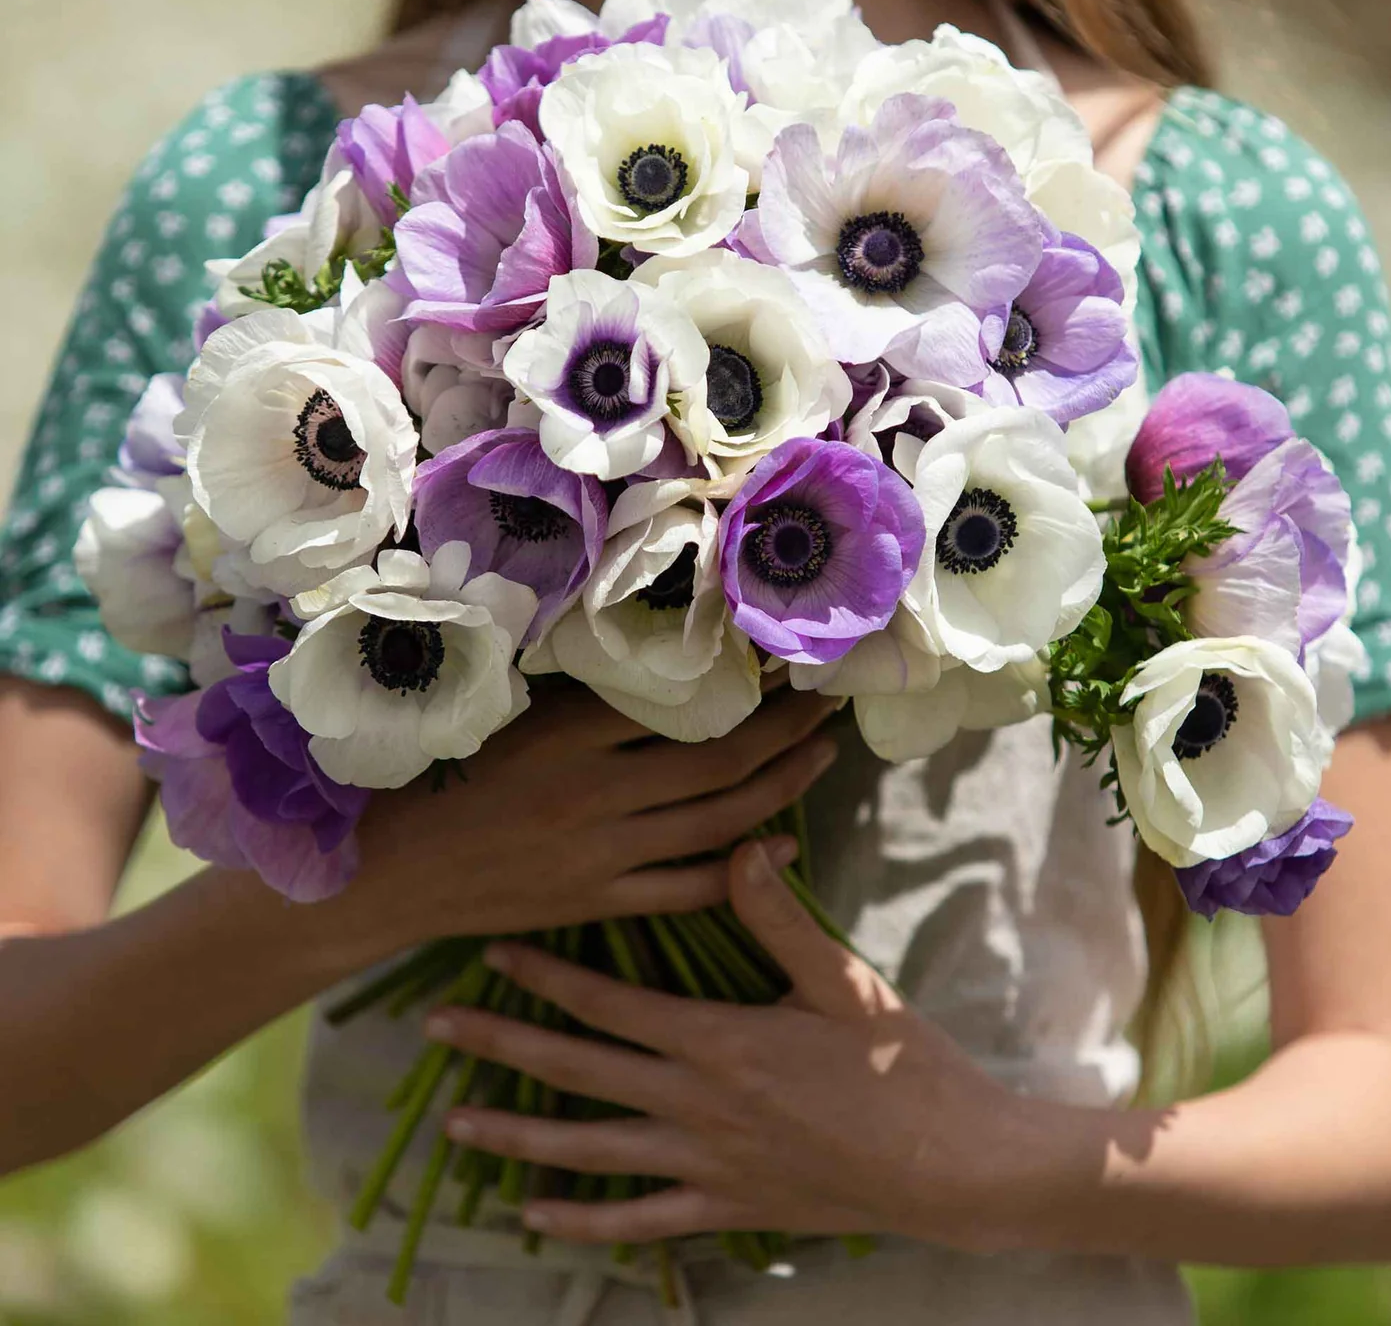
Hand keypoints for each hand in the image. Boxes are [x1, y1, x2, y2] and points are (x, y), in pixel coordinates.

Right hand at [311, 682, 840, 969]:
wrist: (386, 870)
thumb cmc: (434, 775)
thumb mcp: (502, 714)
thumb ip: (577, 696)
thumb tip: (660, 662)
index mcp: (570, 734)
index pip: (682, 703)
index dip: (746, 684)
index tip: (787, 664)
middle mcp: (596, 792)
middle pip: (719, 760)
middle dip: (787, 731)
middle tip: (830, 707)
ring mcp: (601, 854)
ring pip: (718, 822)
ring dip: (782, 788)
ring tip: (824, 758)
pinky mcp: (596, 902)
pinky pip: (686, 888)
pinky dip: (741, 869)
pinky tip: (784, 846)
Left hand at [426, 842, 1049, 1249]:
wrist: (946, 1165)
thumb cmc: (897, 1064)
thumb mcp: (839, 980)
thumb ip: (778, 917)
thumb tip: (740, 844)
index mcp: (716, 1040)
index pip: (608, 1003)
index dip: (545, 975)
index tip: (491, 951)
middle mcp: (693, 1104)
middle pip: (577, 1071)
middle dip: (500, 1046)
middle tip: (433, 1029)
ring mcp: (703, 1164)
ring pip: (589, 1150)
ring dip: (518, 1135)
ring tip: (455, 1123)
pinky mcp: (726, 1209)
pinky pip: (639, 1221)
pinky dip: (583, 1222)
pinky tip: (534, 1221)